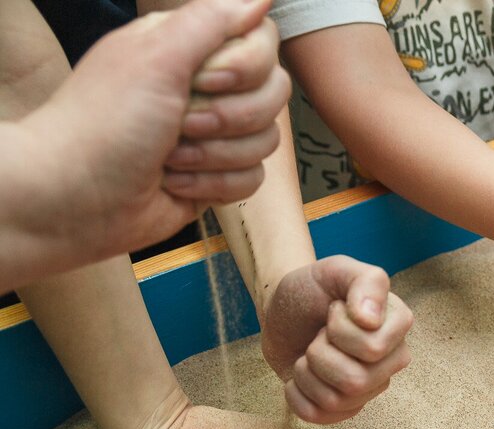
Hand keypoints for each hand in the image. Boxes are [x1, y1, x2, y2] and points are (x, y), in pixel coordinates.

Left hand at [22, 0, 289, 258]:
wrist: (76, 197)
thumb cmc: (104, 124)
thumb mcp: (155, 56)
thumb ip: (211, 20)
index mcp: (189, 48)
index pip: (262, 41)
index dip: (248, 65)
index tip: (207, 79)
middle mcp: (205, 87)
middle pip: (273, 93)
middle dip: (231, 117)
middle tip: (184, 122)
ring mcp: (214, 135)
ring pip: (266, 139)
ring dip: (216, 154)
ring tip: (171, 156)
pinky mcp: (216, 176)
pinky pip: (252, 178)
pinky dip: (215, 184)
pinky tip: (176, 182)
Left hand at [261, 256, 412, 423]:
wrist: (281, 309)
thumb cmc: (312, 289)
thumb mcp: (336, 270)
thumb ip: (366, 282)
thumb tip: (372, 320)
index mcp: (398, 326)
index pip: (372, 349)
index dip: (340, 330)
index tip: (334, 311)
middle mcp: (392, 360)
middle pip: (356, 382)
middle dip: (320, 355)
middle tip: (318, 335)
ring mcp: (369, 387)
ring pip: (335, 402)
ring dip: (307, 373)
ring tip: (309, 352)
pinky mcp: (344, 408)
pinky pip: (318, 416)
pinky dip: (296, 395)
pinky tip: (300, 375)